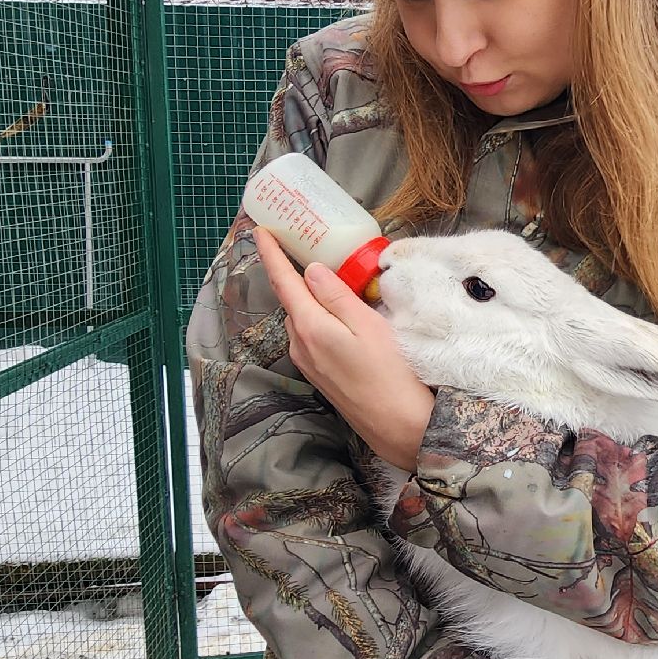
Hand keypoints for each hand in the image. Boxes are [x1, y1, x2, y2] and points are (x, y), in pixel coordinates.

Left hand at [254, 228, 433, 470]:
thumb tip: (313, 271)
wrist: (398, 427)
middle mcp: (300, 345)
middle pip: (292, 300)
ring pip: (301, 319)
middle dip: (293, 274)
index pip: (284, 282)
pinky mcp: (319, 374)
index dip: (271, 255)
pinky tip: (336, 315)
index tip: (259, 231)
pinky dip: (316, 317)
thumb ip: (337, 297)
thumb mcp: (368, 326)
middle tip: (301, 247)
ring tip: (325, 278)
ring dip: (308, 298)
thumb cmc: (390, 374)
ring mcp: (308, 362)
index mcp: (310, 327)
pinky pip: (310, 335)